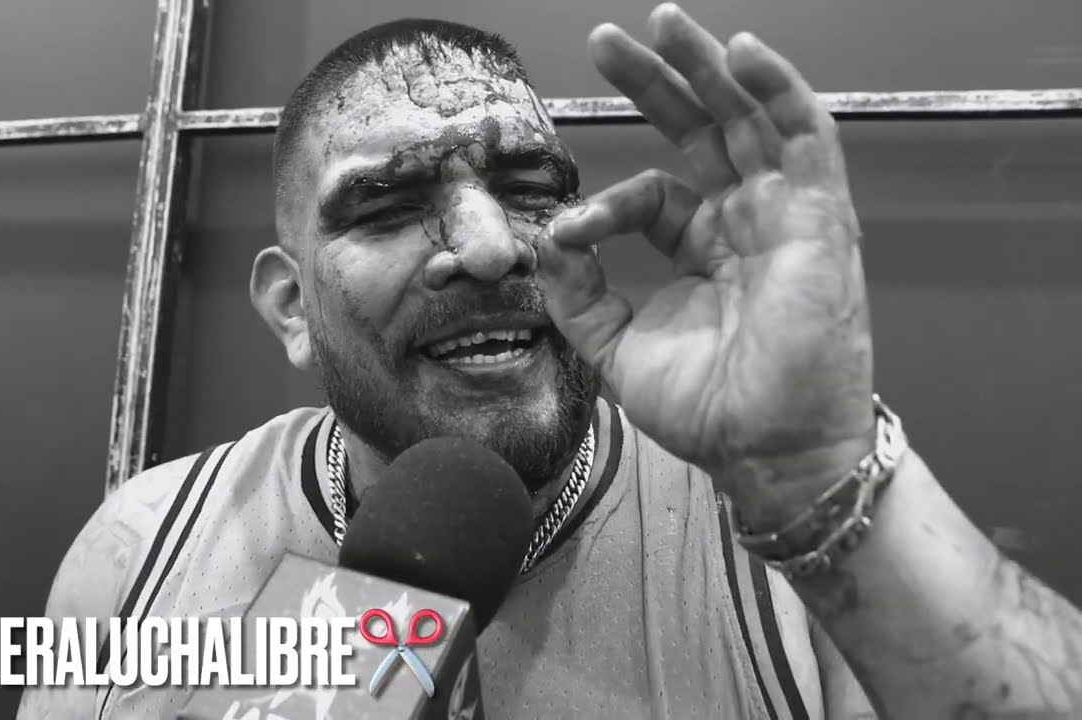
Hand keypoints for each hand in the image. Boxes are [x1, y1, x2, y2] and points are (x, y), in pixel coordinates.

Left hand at [536, 4, 875, 526]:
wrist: (766, 449)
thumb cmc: (708, 408)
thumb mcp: (617, 348)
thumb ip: (577, 294)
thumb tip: (550, 237)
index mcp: (704, 248)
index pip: (652, 194)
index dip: (606, 205)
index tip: (569, 234)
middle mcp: (746, 221)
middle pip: (702, 130)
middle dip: (657, 81)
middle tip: (607, 39)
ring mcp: (785, 214)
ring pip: (750, 116)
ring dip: (710, 65)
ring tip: (665, 20)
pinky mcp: (821, 217)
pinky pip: (806, 136)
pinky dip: (778, 88)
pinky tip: (741, 50)